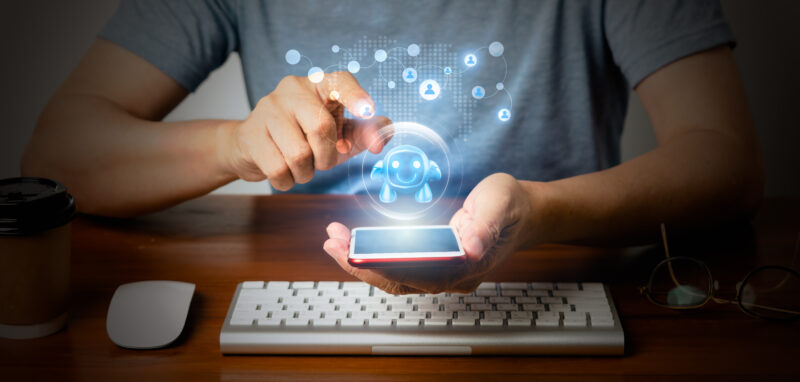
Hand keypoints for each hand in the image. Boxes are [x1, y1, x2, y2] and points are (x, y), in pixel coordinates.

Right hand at [222, 72, 390, 189]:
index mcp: (318, 84)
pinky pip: (278, 169)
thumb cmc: (304, 139)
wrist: (254, 148)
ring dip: (305, 173)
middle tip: (321, 161)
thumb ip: (365, 134)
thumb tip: (383, 137)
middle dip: (327, 157)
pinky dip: (286, 181)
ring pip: (299, 154)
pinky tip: (282, 171)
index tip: (368, 111)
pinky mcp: (250, 134)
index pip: (340, 82)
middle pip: (321, 127)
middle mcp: (292, 89)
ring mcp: (267, 109)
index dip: (355, 96)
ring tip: (299, 165)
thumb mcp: (339, 136)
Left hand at [323, 173, 533, 293]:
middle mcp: (451, 277)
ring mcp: (443, 273)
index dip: (382, 267)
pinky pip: (400, 266)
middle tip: (332, 242)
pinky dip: (375, 256)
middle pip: (399, 280)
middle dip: (361, 265)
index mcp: (466, 267)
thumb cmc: (512, 206)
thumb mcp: (501, 204)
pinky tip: (355, 242)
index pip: (417, 275)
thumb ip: (485, 225)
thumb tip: (468, 246)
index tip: (354, 254)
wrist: (525, 213)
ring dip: (363, 262)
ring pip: (395, 277)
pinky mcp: (435, 263)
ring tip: (335, 241)